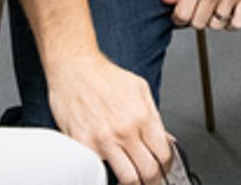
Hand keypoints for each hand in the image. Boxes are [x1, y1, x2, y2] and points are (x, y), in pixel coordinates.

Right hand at [47, 53, 175, 184]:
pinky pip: (100, 169)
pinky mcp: (83, 145)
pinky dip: (106, 170)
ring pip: (127, 178)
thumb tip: (165, 140)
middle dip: (152, 179)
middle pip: (148, 171)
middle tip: (150, 178)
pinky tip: (108, 164)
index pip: (163, 154)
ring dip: (132, 181)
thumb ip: (155, 117)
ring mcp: (103, 139)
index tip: (163, 169)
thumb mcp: (139, 88)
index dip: (167, 166)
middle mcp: (124, 130)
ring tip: (131, 178)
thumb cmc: (103, 76)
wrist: (73, 67)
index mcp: (142, 116)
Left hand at [161, 0, 240, 30]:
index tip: (178, 16)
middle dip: (192, 19)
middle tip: (194, 11)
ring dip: (211, 21)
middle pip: (199, 22)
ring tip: (210, 9)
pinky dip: (230, 24)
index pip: (182, 13)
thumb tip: (167, 0)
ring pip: (217, 25)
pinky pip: (238, 23)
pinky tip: (226, 14)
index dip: (177, 18)